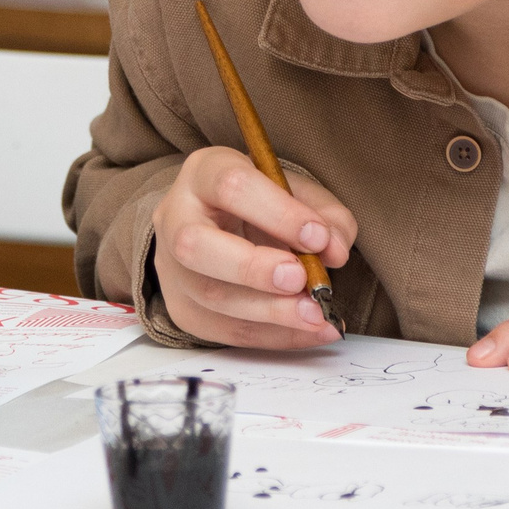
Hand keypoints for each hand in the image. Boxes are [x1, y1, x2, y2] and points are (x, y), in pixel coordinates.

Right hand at [150, 147, 355, 348]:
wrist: (221, 226)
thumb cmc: (261, 205)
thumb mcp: (296, 192)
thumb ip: (324, 214)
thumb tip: (335, 250)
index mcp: (204, 173)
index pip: (231, 187)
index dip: (277, 213)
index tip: (318, 237)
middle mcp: (177, 217)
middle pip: (196, 246)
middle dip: (254, 268)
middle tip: (302, 280)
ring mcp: (173, 268)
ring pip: (210, 296)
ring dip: (271, 312)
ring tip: (317, 314)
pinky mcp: (184, 309)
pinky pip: (225, 331)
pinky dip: (275, 335)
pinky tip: (309, 331)